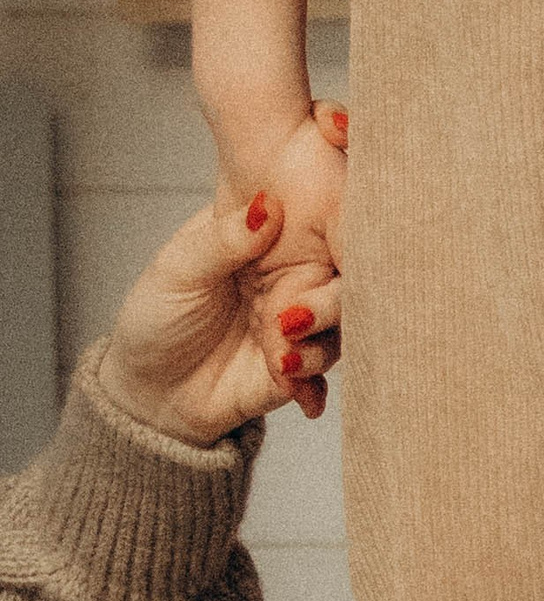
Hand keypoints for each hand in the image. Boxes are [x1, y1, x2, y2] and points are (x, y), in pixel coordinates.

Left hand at [96, 166, 344, 440]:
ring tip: (281, 360)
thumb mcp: (178, 270)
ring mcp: (297, 328)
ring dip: (319, 347)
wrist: (145, 388)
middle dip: (330, 304)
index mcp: (269, 245)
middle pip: (342, 285)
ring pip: (339, 330)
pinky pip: (322, 375)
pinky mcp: (296, 371)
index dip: (337, 242)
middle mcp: (292, 283)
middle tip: (292, 319)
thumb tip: (266, 207)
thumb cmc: (155, 317)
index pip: (319, 233)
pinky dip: (314, 384)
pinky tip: (297, 392)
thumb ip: (225, 240)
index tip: (338, 255)